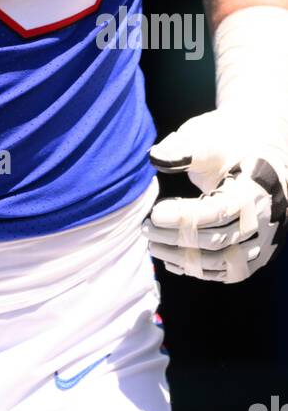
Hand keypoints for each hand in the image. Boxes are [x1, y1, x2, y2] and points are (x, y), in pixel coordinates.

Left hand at [143, 110, 287, 282]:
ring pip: (222, 262)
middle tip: (145, 227)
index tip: (155, 213)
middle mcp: (264, 220)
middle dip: (177, 237)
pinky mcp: (254, 253)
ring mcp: (261, 241)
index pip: (218, 212)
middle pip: (218, 240)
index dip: (185, 216)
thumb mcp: (210, 139)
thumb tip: (155, 156)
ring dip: (184, 258)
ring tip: (153, 244)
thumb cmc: (230, 144)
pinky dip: (199, 270)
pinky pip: (227, 271)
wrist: (260, 154)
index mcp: (256, 189)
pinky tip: (171, 260)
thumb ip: (185, 148)